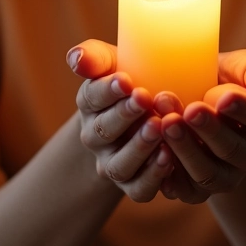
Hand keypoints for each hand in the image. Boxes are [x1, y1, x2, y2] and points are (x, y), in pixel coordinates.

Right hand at [67, 39, 174, 202]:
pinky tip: (169, 156)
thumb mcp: (114, 62)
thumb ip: (95, 58)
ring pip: (119, 164)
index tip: (125, 80)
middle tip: (144, 98)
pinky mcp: (134, 184)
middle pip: (103, 130)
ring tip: (158, 126)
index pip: (92, 97)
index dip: (107, 90)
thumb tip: (77, 58)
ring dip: (139, 147)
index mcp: (91, 103)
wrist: (149, 111)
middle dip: (124, 114)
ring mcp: (113, 163)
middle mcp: (96, 136)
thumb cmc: (133, 77)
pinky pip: (139, 188)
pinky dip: (153, 175)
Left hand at [156, 49, 245, 203]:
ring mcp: (225, 175)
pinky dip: (170, 173)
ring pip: (209, 173)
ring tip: (167, 123)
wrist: (188, 98)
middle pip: (233, 149)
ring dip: (186, 149)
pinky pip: (187, 190)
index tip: (223, 98)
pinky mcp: (198, 190)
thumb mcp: (235, 66)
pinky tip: (157, 150)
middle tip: (190, 110)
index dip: (243, 109)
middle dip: (210, 129)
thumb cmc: (215, 76)